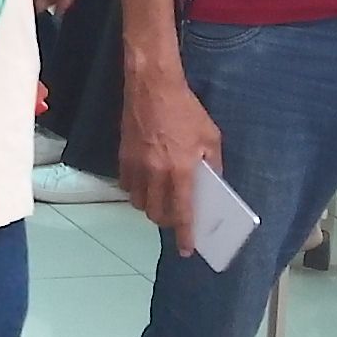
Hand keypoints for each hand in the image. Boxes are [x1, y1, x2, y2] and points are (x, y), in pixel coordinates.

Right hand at [121, 68, 221, 255]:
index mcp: (180, 170)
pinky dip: (136, 190)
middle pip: (156, 213)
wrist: (152, 86)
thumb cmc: (186, 110)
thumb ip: (214, 164)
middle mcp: (156, 173)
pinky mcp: (123, 156)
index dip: (184, 234)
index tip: (186, 249)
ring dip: (150, 207)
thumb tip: (214, 185)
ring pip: (138, 202)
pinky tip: (145, 183)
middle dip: (166, 221)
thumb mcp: (211, 137)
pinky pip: (127, 186)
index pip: (181, 212)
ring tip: (159, 200)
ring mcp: (136, 166)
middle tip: (175, 218)